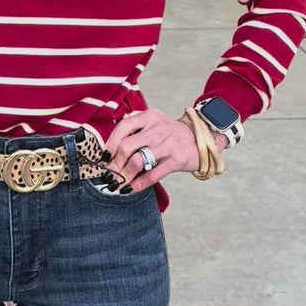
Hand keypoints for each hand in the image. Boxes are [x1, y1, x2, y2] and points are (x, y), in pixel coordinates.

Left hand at [100, 108, 226, 192]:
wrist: (201, 138)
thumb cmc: (171, 134)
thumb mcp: (154, 123)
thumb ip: (135, 129)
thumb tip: (110, 149)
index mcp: (149, 117)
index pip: (123, 126)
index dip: (110, 143)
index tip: (104, 157)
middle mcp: (158, 128)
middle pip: (127, 146)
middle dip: (114, 164)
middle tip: (108, 175)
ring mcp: (168, 144)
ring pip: (138, 161)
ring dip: (123, 175)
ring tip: (117, 184)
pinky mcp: (176, 160)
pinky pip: (153, 174)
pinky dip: (138, 184)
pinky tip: (130, 188)